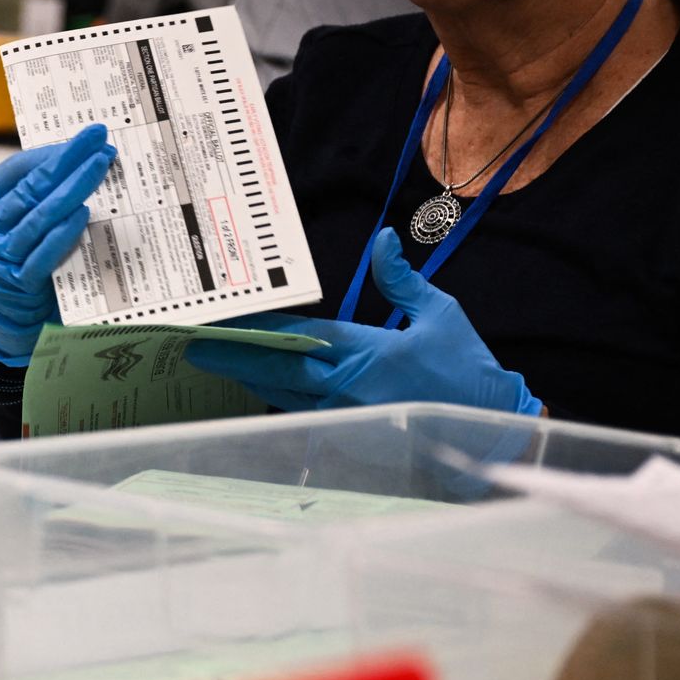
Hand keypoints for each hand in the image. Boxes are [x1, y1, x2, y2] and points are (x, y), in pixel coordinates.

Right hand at [0, 124, 114, 365]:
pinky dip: (63, 234)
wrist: (5, 322)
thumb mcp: (6, 226)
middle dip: (67, 162)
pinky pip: (42, 255)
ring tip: (99, 167)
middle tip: (99, 142)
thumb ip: (26, 199)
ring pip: (36, 218)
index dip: (50, 154)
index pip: (13, 172)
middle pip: (28, 191)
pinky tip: (83, 213)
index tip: (86, 139)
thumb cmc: (11, 263)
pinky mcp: (15, 285)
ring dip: (72, 189)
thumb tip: (73, 161)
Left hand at [184, 228, 540, 415]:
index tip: (225, 321)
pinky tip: (258, 388)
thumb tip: (384, 242)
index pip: (299, 337)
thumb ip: (403, 282)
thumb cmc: (467, 372)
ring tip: (214, 363)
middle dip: (232, 357)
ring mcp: (343, 416)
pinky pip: (301, 414)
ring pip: (282, 395)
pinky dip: (276, 399)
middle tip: (192, 348)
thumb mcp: (441, 315)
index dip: (258, 328)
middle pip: (276, 369)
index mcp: (367, 353)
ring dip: (249, 377)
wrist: (487, 432)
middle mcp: (346, 387)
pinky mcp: (347, 437)